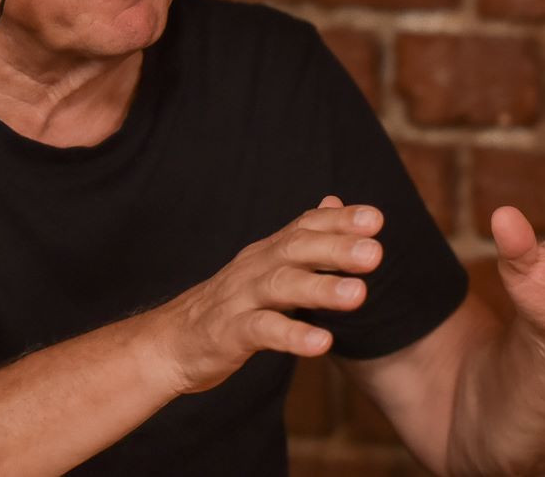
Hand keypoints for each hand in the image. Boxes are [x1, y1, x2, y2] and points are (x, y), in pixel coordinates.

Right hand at [156, 196, 382, 393]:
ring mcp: (240, 299)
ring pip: (280, 286)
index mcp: (267, 252)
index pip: (304, 226)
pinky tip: (321, 342)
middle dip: (336, 247)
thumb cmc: (228, 304)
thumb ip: (302, 238)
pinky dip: (291, 335)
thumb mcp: (265, 266)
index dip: (339, 221)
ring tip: (358, 295)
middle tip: (375, 252)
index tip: (375, 219)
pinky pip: (261, 331)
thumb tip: (334, 202)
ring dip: (320, 287)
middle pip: (296, 249)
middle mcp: (254, 268)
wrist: (169, 342)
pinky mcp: (229, 333)